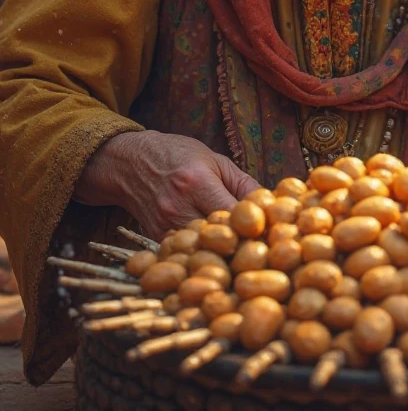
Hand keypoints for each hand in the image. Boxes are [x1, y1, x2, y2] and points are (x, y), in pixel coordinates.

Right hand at [74, 130, 259, 240]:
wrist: (130, 162)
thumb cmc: (177, 154)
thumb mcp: (214, 159)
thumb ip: (243, 183)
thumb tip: (273, 204)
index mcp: (197, 182)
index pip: (233, 212)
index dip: (255, 224)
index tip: (273, 232)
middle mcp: (179, 206)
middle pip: (218, 237)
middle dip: (242, 244)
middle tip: (264, 251)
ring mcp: (165, 225)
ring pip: (202, 250)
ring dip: (223, 253)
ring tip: (244, 256)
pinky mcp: (156, 238)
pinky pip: (185, 252)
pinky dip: (202, 254)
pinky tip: (217, 254)